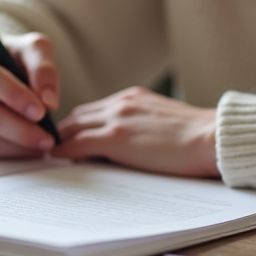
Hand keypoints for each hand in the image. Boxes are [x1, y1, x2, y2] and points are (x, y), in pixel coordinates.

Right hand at [0, 32, 59, 157]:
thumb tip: (49, 102)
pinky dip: (7, 153)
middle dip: (21, 130)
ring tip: (42, 144)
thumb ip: (43, 69)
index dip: (11, 94)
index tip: (41, 111)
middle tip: (49, 138)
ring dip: (17, 146)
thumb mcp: (32, 49)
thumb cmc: (11, 58)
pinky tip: (26, 147)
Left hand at [51, 87, 219, 177]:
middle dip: (61, 131)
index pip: (93, 110)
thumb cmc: (198, 137)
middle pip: (78, 116)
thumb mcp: (164, 121)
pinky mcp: (116, 138)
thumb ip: (141, 125)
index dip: (76, 124)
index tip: (65, 136)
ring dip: (57, 140)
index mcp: (133, 97)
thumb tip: (126, 144)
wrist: (212, 137)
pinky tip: (53, 158)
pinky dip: (62, 151)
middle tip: (46, 145)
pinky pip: (78, 144)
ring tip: (44, 154)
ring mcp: (117, 118)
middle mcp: (121, 102)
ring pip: (73, 127)